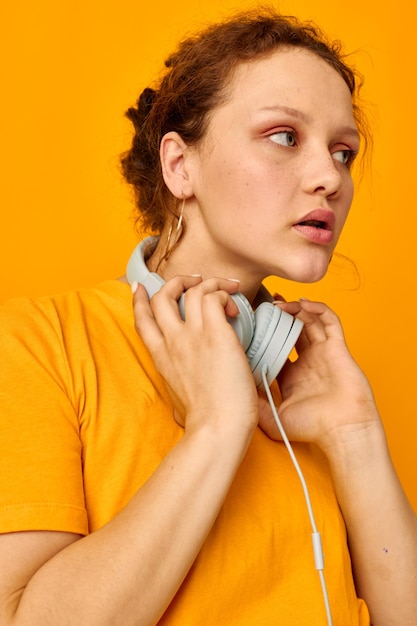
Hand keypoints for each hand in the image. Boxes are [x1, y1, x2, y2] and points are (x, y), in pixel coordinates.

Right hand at [132, 276, 258, 439]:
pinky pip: (214, 297)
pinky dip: (224, 294)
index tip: (142, 286)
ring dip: (209, 283)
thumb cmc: (202, 423)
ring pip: (191, 289)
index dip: (139, 299)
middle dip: (176, 282)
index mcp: (161, 358)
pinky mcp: (216, 333)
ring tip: (227, 290)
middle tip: (194, 282)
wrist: (217, 428)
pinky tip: (234, 306)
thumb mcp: (177, 403)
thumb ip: (178, 392)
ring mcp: (192, 335)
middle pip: (161, 296)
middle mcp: (172, 342)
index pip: (142, 319)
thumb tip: (182, 405)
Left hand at [263, 299, 379, 453]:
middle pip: (291, 330)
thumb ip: (255, 403)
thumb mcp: (273, 418)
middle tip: (264, 306)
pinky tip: (303, 304)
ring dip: (294, 309)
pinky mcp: (338, 348)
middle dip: (278, 317)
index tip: (249, 324)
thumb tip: (236, 387)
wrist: (343, 430)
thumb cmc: (312, 428)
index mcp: (290, 375)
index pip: (274, 347)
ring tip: (280, 304)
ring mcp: (323, 353)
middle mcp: (306, 361)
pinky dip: (318, 309)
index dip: (263, 335)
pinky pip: (330, 321)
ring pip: (308, 321)